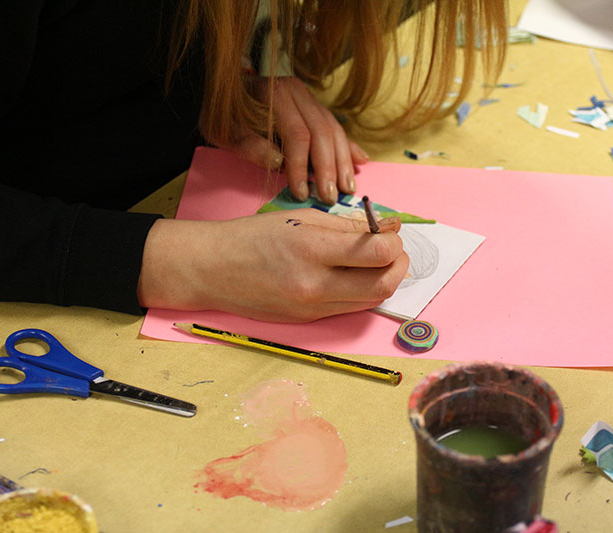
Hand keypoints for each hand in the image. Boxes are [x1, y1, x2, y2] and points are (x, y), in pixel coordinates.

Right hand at [137, 209, 407, 321]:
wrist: (213, 270)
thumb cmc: (253, 237)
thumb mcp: (302, 218)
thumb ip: (349, 226)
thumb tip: (390, 227)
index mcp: (312, 249)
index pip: (377, 253)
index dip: (394, 242)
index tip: (391, 233)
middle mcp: (315, 284)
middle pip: (383, 285)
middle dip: (399, 265)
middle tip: (394, 250)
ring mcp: (312, 307)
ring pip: (371, 300)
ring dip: (385, 280)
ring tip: (377, 261)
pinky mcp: (309, 320)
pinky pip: (350, 307)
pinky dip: (363, 291)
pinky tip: (356, 275)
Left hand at [234, 77, 369, 203]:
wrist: (224, 86)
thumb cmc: (222, 111)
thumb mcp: (223, 129)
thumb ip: (248, 144)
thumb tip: (278, 163)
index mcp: (276, 95)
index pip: (298, 135)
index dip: (302, 167)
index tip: (302, 192)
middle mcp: (297, 93)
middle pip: (323, 133)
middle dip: (329, 169)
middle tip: (331, 197)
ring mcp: (308, 98)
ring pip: (334, 131)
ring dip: (343, 162)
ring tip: (347, 188)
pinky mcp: (313, 106)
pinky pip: (336, 127)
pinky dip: (348, 146)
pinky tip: (360, 160)